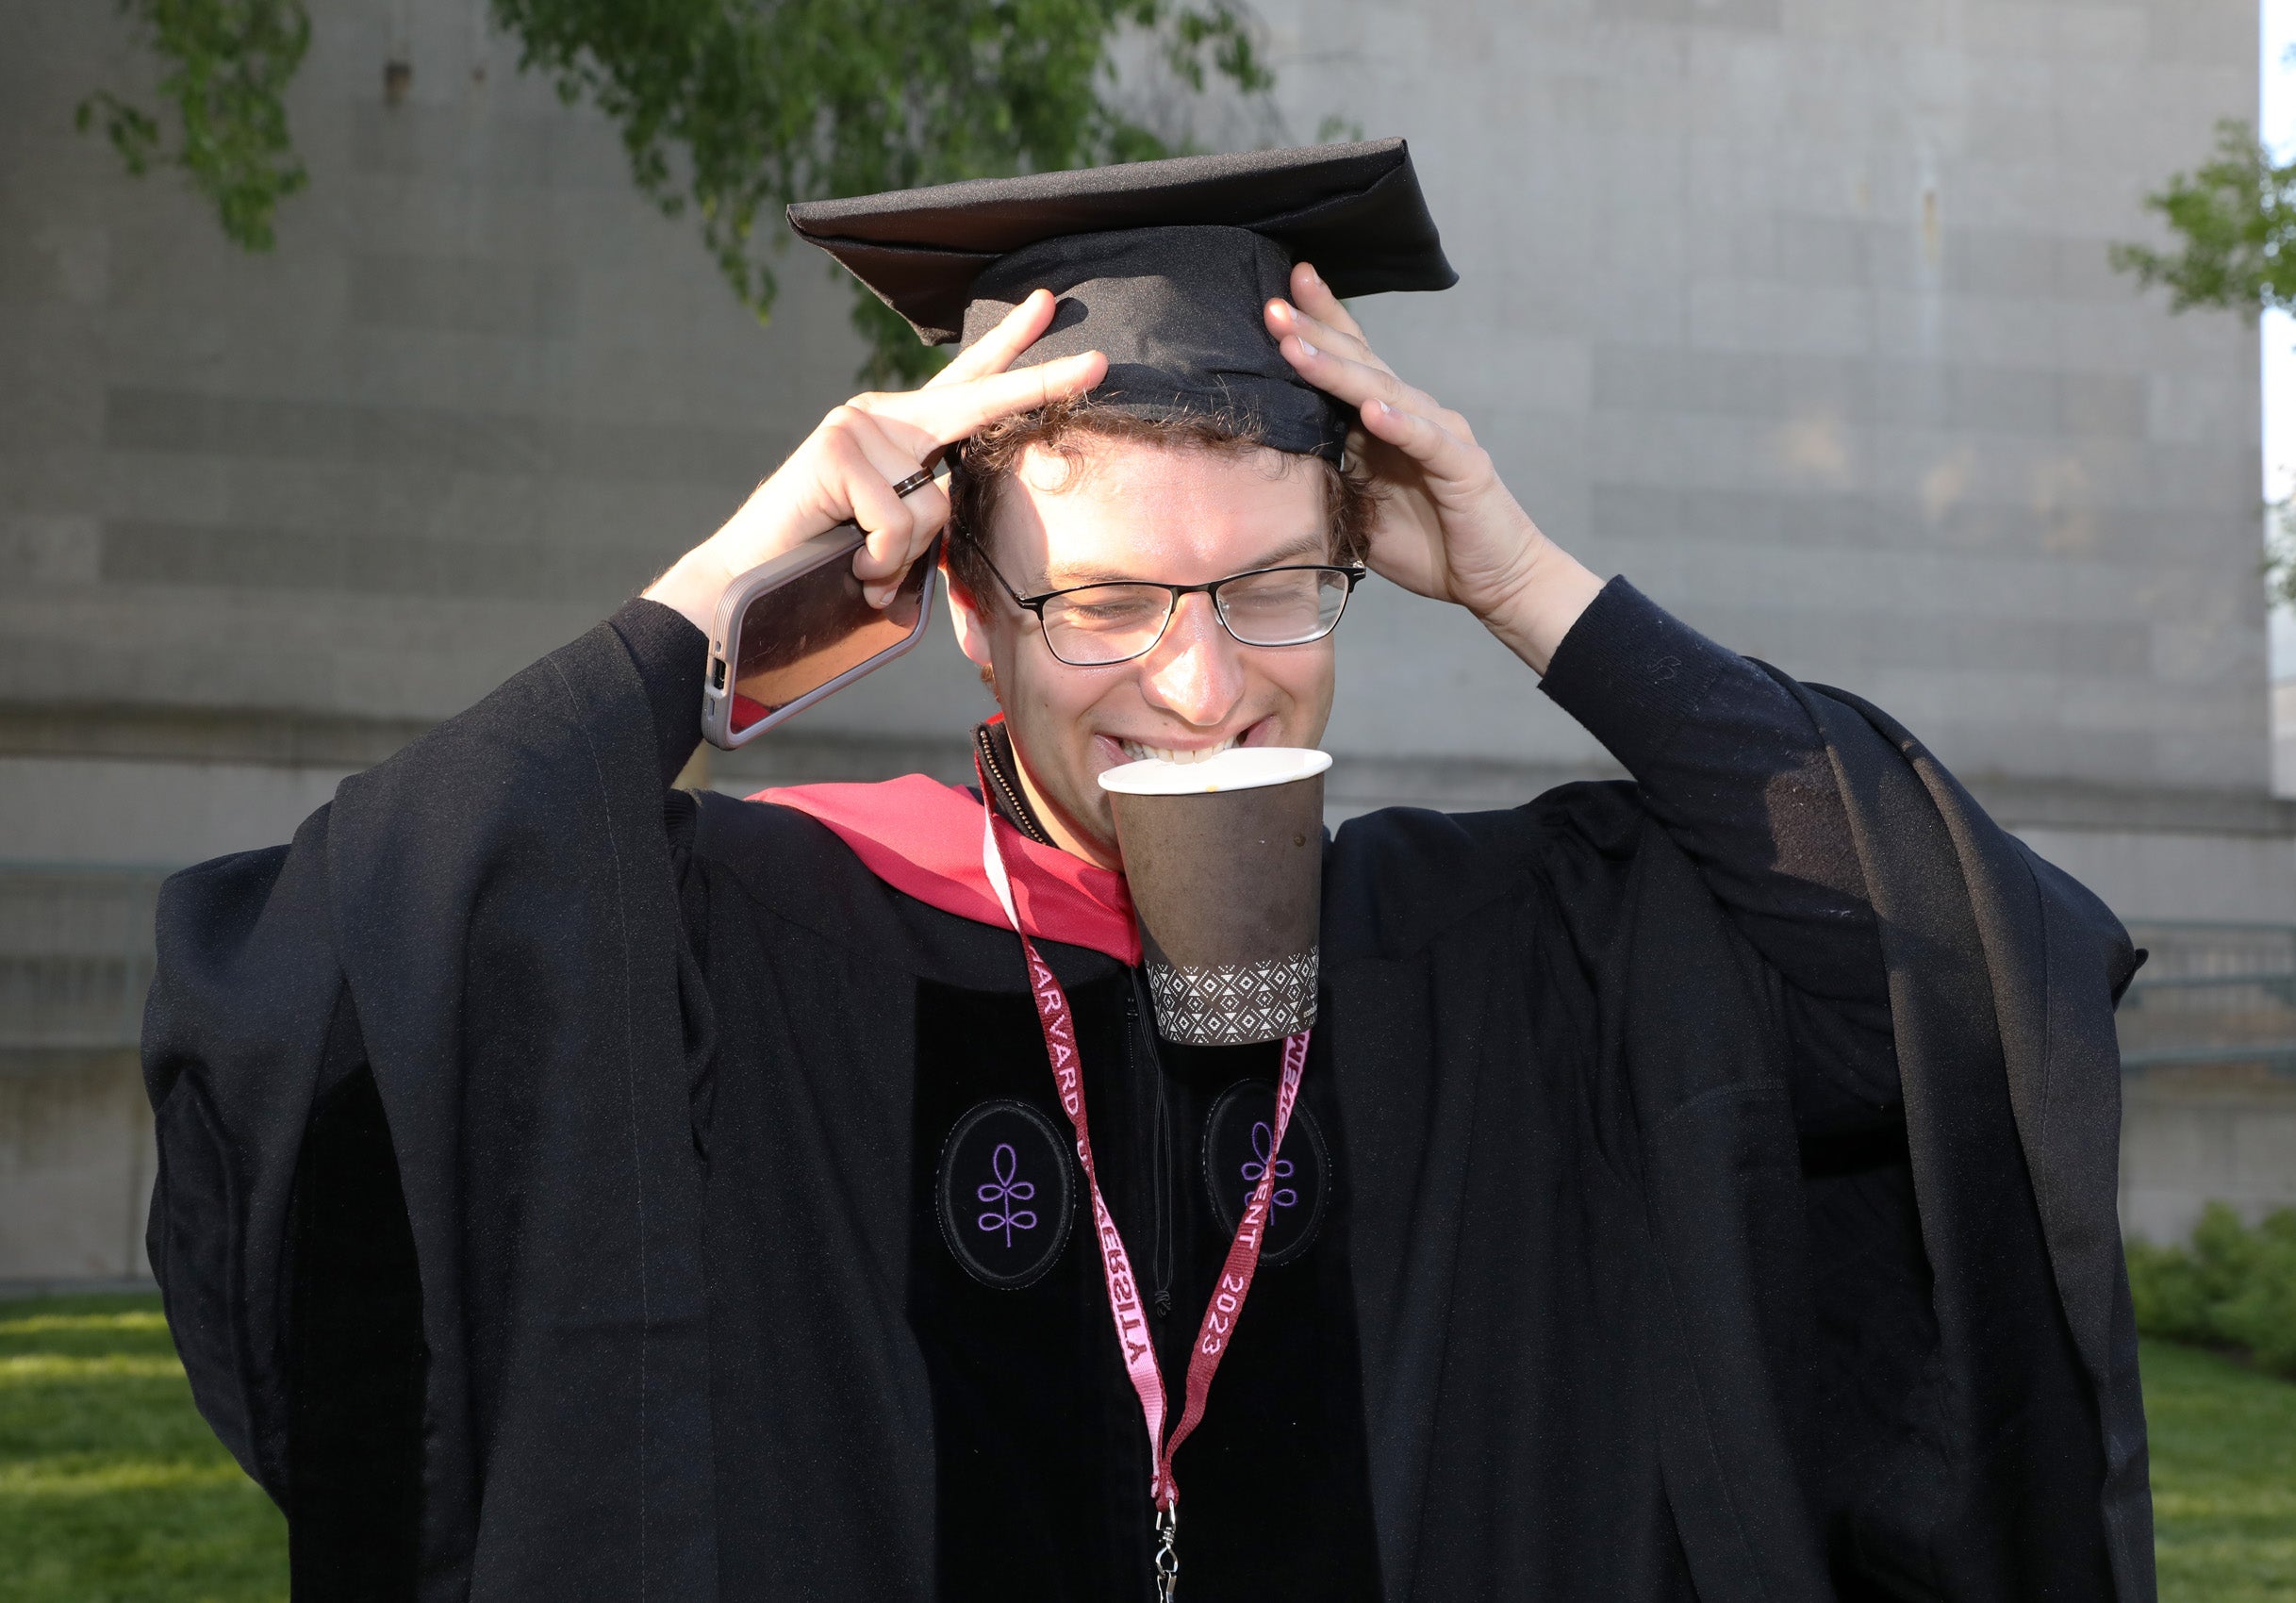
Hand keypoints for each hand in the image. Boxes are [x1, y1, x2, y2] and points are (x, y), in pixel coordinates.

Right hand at [644, 291, 1106, 631]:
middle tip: (1100, 364)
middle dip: (1040, 386)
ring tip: (862, 562)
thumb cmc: (824, 564)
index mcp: (901, 431)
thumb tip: (960, 506)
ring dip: (902, 555)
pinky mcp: (836, 451)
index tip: (1048, 308)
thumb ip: (932, 507)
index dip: (1009, 347)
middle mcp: (881, 416)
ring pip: (935, 504)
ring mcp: (856, 426)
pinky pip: (898, 522)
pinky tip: (847, 560)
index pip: (964, 383)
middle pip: (976, 403)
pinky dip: (878, 559)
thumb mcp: (895, 531)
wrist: (748, 585)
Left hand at [1266, 264, 1602, 672]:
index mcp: (1389, 421)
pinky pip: (1428, 441)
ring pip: (1386, 393)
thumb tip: (1279, 457)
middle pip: (1360, 364)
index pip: (1352, 360)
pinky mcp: (1463, 468)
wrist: (1494, 580)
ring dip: (1339, 370)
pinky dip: (1400, 424)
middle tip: (1272, 307)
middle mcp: (1416, 415)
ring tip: (1298, 348)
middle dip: (1314, 333)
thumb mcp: (1362, 505)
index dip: (1321, 323)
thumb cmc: (1429, 543)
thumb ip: (1332, 473)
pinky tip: (1372, 411)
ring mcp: (1442, 436)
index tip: (1280, 291)